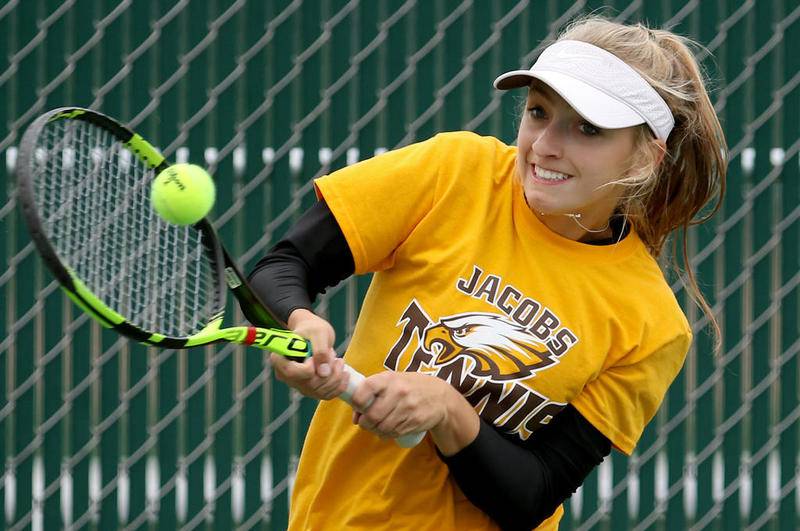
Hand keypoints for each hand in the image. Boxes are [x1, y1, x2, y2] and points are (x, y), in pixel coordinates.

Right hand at [269, 309, 348, 399]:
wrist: (315, 334)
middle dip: (327, 370)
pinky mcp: (311, 390)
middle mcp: (286, 376)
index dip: (308, 367)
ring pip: (320, 392)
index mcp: (280, 359)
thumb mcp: (318, 332)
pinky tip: (344, 371)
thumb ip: (320, 350)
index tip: (314, 356)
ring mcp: (299, 385)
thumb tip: (323, 373)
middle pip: (309, 384)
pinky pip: (327, 395)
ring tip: (338, 360)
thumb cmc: (313, 328)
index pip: (291, 373)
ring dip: (336, 376)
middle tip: (332, 353)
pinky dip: (340, 385)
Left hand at [347, 372, 463, 444]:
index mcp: (389, 379)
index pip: (365, 390)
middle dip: (365, 422)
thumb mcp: (393, 381)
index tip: (359, 407)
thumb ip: (373, 393)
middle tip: (366, 422)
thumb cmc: (410, 387)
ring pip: (382, 427)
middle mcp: (398, 392)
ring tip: (378, 426)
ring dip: (375, 430)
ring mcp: (407, 408)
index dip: (357, 402)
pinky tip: (389, 429)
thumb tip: (355, 416)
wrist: (440, 397)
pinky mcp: (414, 422)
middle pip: (372, 415)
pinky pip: (393, 433)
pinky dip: (387, 434)